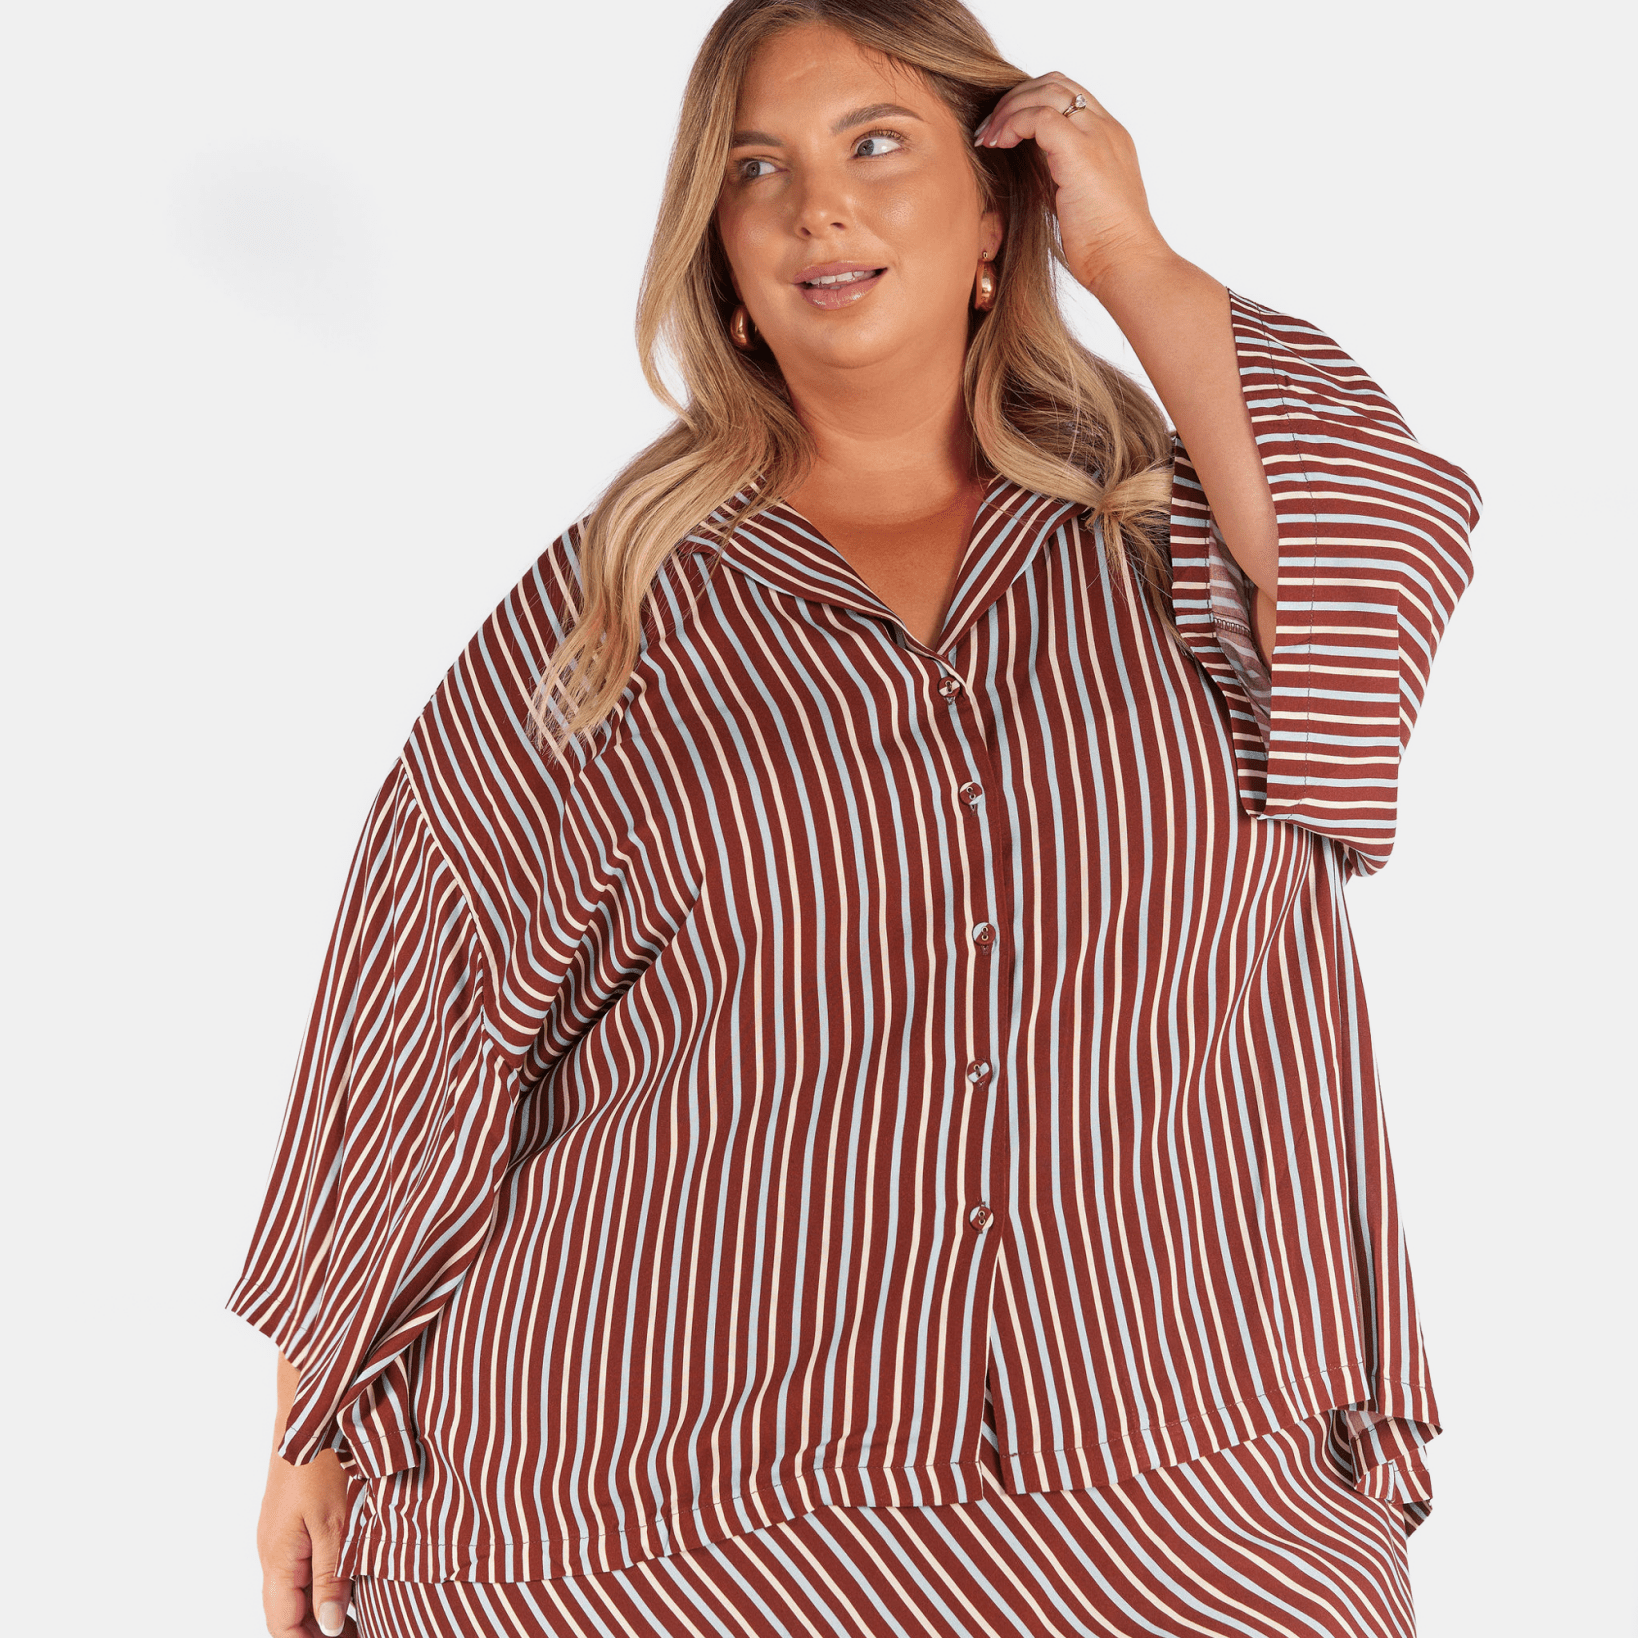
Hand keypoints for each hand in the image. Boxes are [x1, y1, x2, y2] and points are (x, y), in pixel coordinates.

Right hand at [257, 1448, 356, 1636]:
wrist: (311, 1413)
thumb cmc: (321, 1462)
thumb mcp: (334, 1522)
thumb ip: (332, 1576)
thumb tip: (327, 1628)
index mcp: (278, 1560)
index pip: (283, 1626)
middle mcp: (272, 1555)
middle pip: (288, 1614)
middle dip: (318, 1632)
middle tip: (362, 1632)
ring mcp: (280, 1539)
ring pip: (296, 1592)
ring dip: (323, 1610)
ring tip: (362, 1619)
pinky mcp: (292, 1525)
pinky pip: (302, 1568)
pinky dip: (324, 1584)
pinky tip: (352, 1585)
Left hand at [972, 75, 1174, 295]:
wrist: (1127, 264)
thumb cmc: (1103, 247)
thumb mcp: (1076, 200)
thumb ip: (1056, 174)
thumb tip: (1023, 168)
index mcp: (1110, 138)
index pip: (1068, 95)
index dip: (1030, 102)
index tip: (1003, 131)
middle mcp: (1106, 129)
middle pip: (1056, 82)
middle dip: (1015, 98)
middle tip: (988, 129)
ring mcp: (1097, 136)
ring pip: (1047, 91)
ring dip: (1009, 109)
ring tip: (987, 137)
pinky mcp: (1081, 152)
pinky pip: (1038, 116)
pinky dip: (1012, 124)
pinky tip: (998, 145)